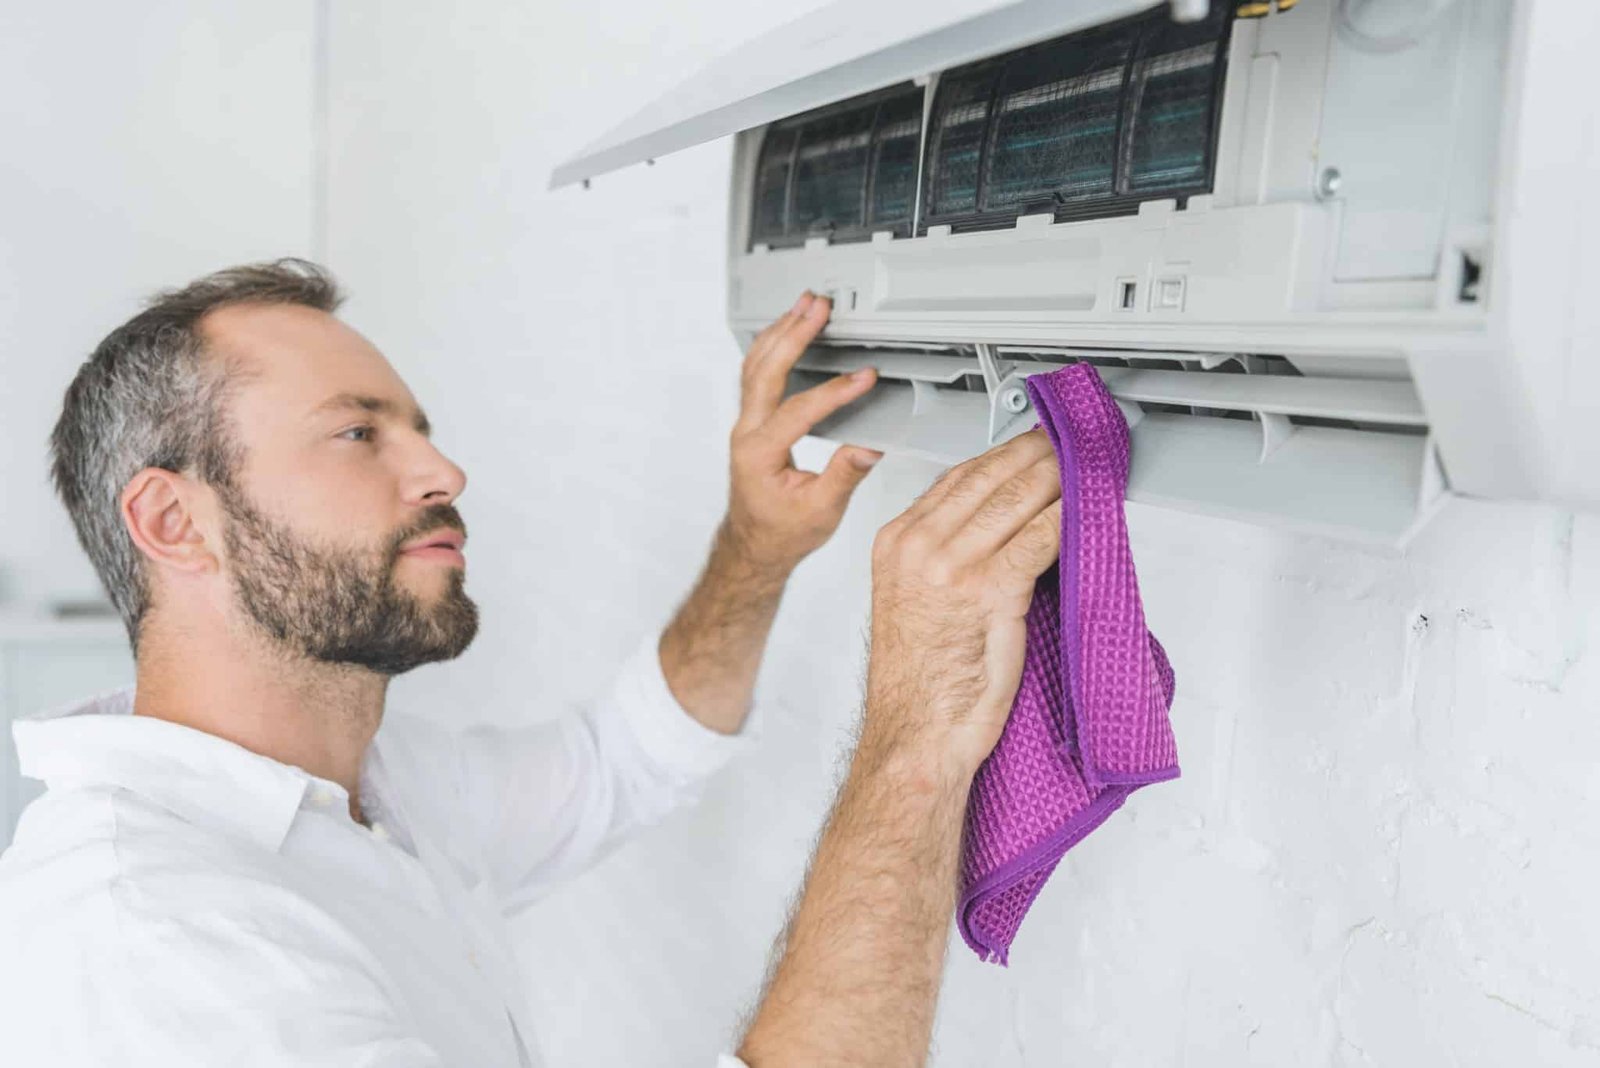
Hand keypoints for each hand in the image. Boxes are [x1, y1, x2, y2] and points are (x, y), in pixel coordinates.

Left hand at [724, 291, 882, 573]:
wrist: (756, 544)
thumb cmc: (782, 532)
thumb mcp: (820, 512)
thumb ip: (843, 477)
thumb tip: (867, 447)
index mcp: (759, 456)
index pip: (798, 413)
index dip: (833, 392)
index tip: (863, 378)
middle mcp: (746, 434)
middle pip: (765, 372)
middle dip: (793, 335)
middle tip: (817, 308)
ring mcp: (746, 425)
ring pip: (755, 365)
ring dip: (780, 332)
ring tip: (804, 305)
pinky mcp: (753, 421)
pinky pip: (756, 373)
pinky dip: (773, 346)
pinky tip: (788, 328)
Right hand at [862, 428, 1061, 776]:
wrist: (915, 735)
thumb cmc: (919, 683)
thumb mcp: (914, 601)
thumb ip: (942, 558)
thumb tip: (993, 527)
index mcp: (895, 543)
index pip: (956, 478)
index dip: (1000, 456)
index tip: (1027, 447)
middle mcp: (918, 546)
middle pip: (988, 478)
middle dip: (1034, 455)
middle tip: (1067, 443)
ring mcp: (950, 566)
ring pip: (1016, 500)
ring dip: (1057, 476)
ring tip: (1083, 465)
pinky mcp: (988, 592)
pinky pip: (1039, 538)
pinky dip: (1065, 517)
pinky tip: (1083, 508)